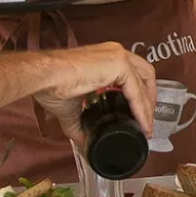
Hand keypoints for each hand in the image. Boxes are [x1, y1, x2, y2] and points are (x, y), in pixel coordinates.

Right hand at [33, 42, 156, 143]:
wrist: (45, 78)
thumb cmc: (52, 87)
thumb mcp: (71, 109)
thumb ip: (80, 125)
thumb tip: (84, 144)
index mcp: (105, 58)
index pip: (132, 74)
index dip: (140, 96)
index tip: (140, 117)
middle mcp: (114, 52)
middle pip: (144, 74)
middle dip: (149, 99)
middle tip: (147, 121)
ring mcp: (118, 55)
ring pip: (144, 81)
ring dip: (148, 106)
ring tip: (146, 126)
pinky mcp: (119, 63)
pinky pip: (136, 90)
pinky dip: (141, 109)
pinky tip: (141, 124)